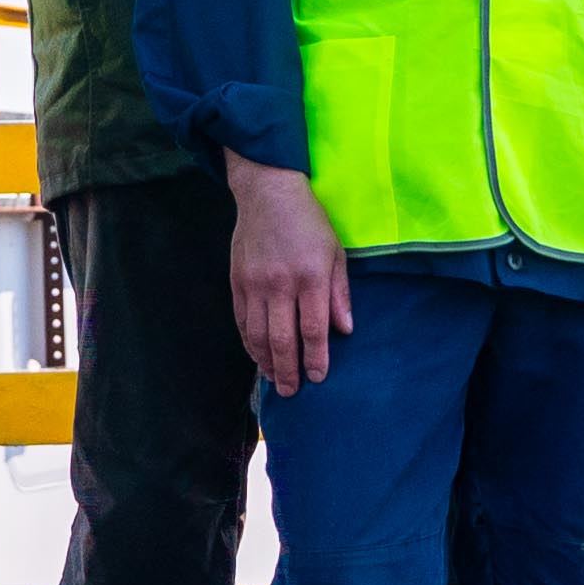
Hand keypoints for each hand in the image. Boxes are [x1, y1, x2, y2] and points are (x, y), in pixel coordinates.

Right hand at [223, 154, 353, 391]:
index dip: (317, 358)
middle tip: (292, 392)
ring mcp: (255, 285)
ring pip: (259, 336)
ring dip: (267, 363)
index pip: (314, 329)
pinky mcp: (237, 283)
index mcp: (310, 276)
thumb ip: (339, 293)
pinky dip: (249, 344)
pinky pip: (242, 322)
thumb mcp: (335, 252)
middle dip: (289, 371)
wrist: (267, 192)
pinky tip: (258, 357)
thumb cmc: (309, 221)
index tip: (318, 377)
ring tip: (275, 381)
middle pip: (283, 340)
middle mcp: (280, 284)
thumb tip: (345, 330)